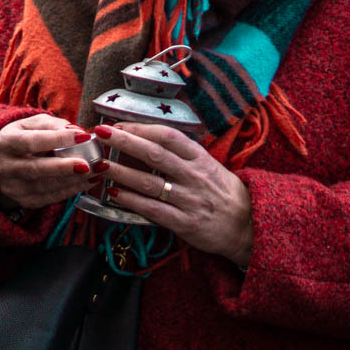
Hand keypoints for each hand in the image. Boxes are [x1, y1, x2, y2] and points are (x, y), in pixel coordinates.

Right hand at [0, 114, 104, 210]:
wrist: (5, 162)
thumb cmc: (23, 139)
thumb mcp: (33, 124)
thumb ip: (54, 124)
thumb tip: (76, 131)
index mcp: (5, 142)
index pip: (31, 141)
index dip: (57, 139)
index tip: (82, 136)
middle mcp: (5, 166)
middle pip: (36, 168)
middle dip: (63, 167)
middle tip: (87, 164)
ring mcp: (13, 186)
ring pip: (46, 186)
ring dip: (73, 180)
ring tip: (95, 171)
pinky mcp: (24, 200)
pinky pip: (51, 198)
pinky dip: (71, 190)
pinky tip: (86, 181)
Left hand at [99, 122, 253, 267]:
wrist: (249, 225)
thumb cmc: (222, 191)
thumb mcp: (208, 166)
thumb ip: (181, 154)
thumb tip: (144, 137)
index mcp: (200, 158)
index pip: (168, 136)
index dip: (141, 127)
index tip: (117, 124)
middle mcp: (195, 176)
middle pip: (155, 154)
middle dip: (124, 142)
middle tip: (100, 133)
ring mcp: (190, 200)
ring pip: (149, 182)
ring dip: (121, 172)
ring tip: (99, 164)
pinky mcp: (185, 223)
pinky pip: (153, 210)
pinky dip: (132, 200)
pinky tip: (114, 194)